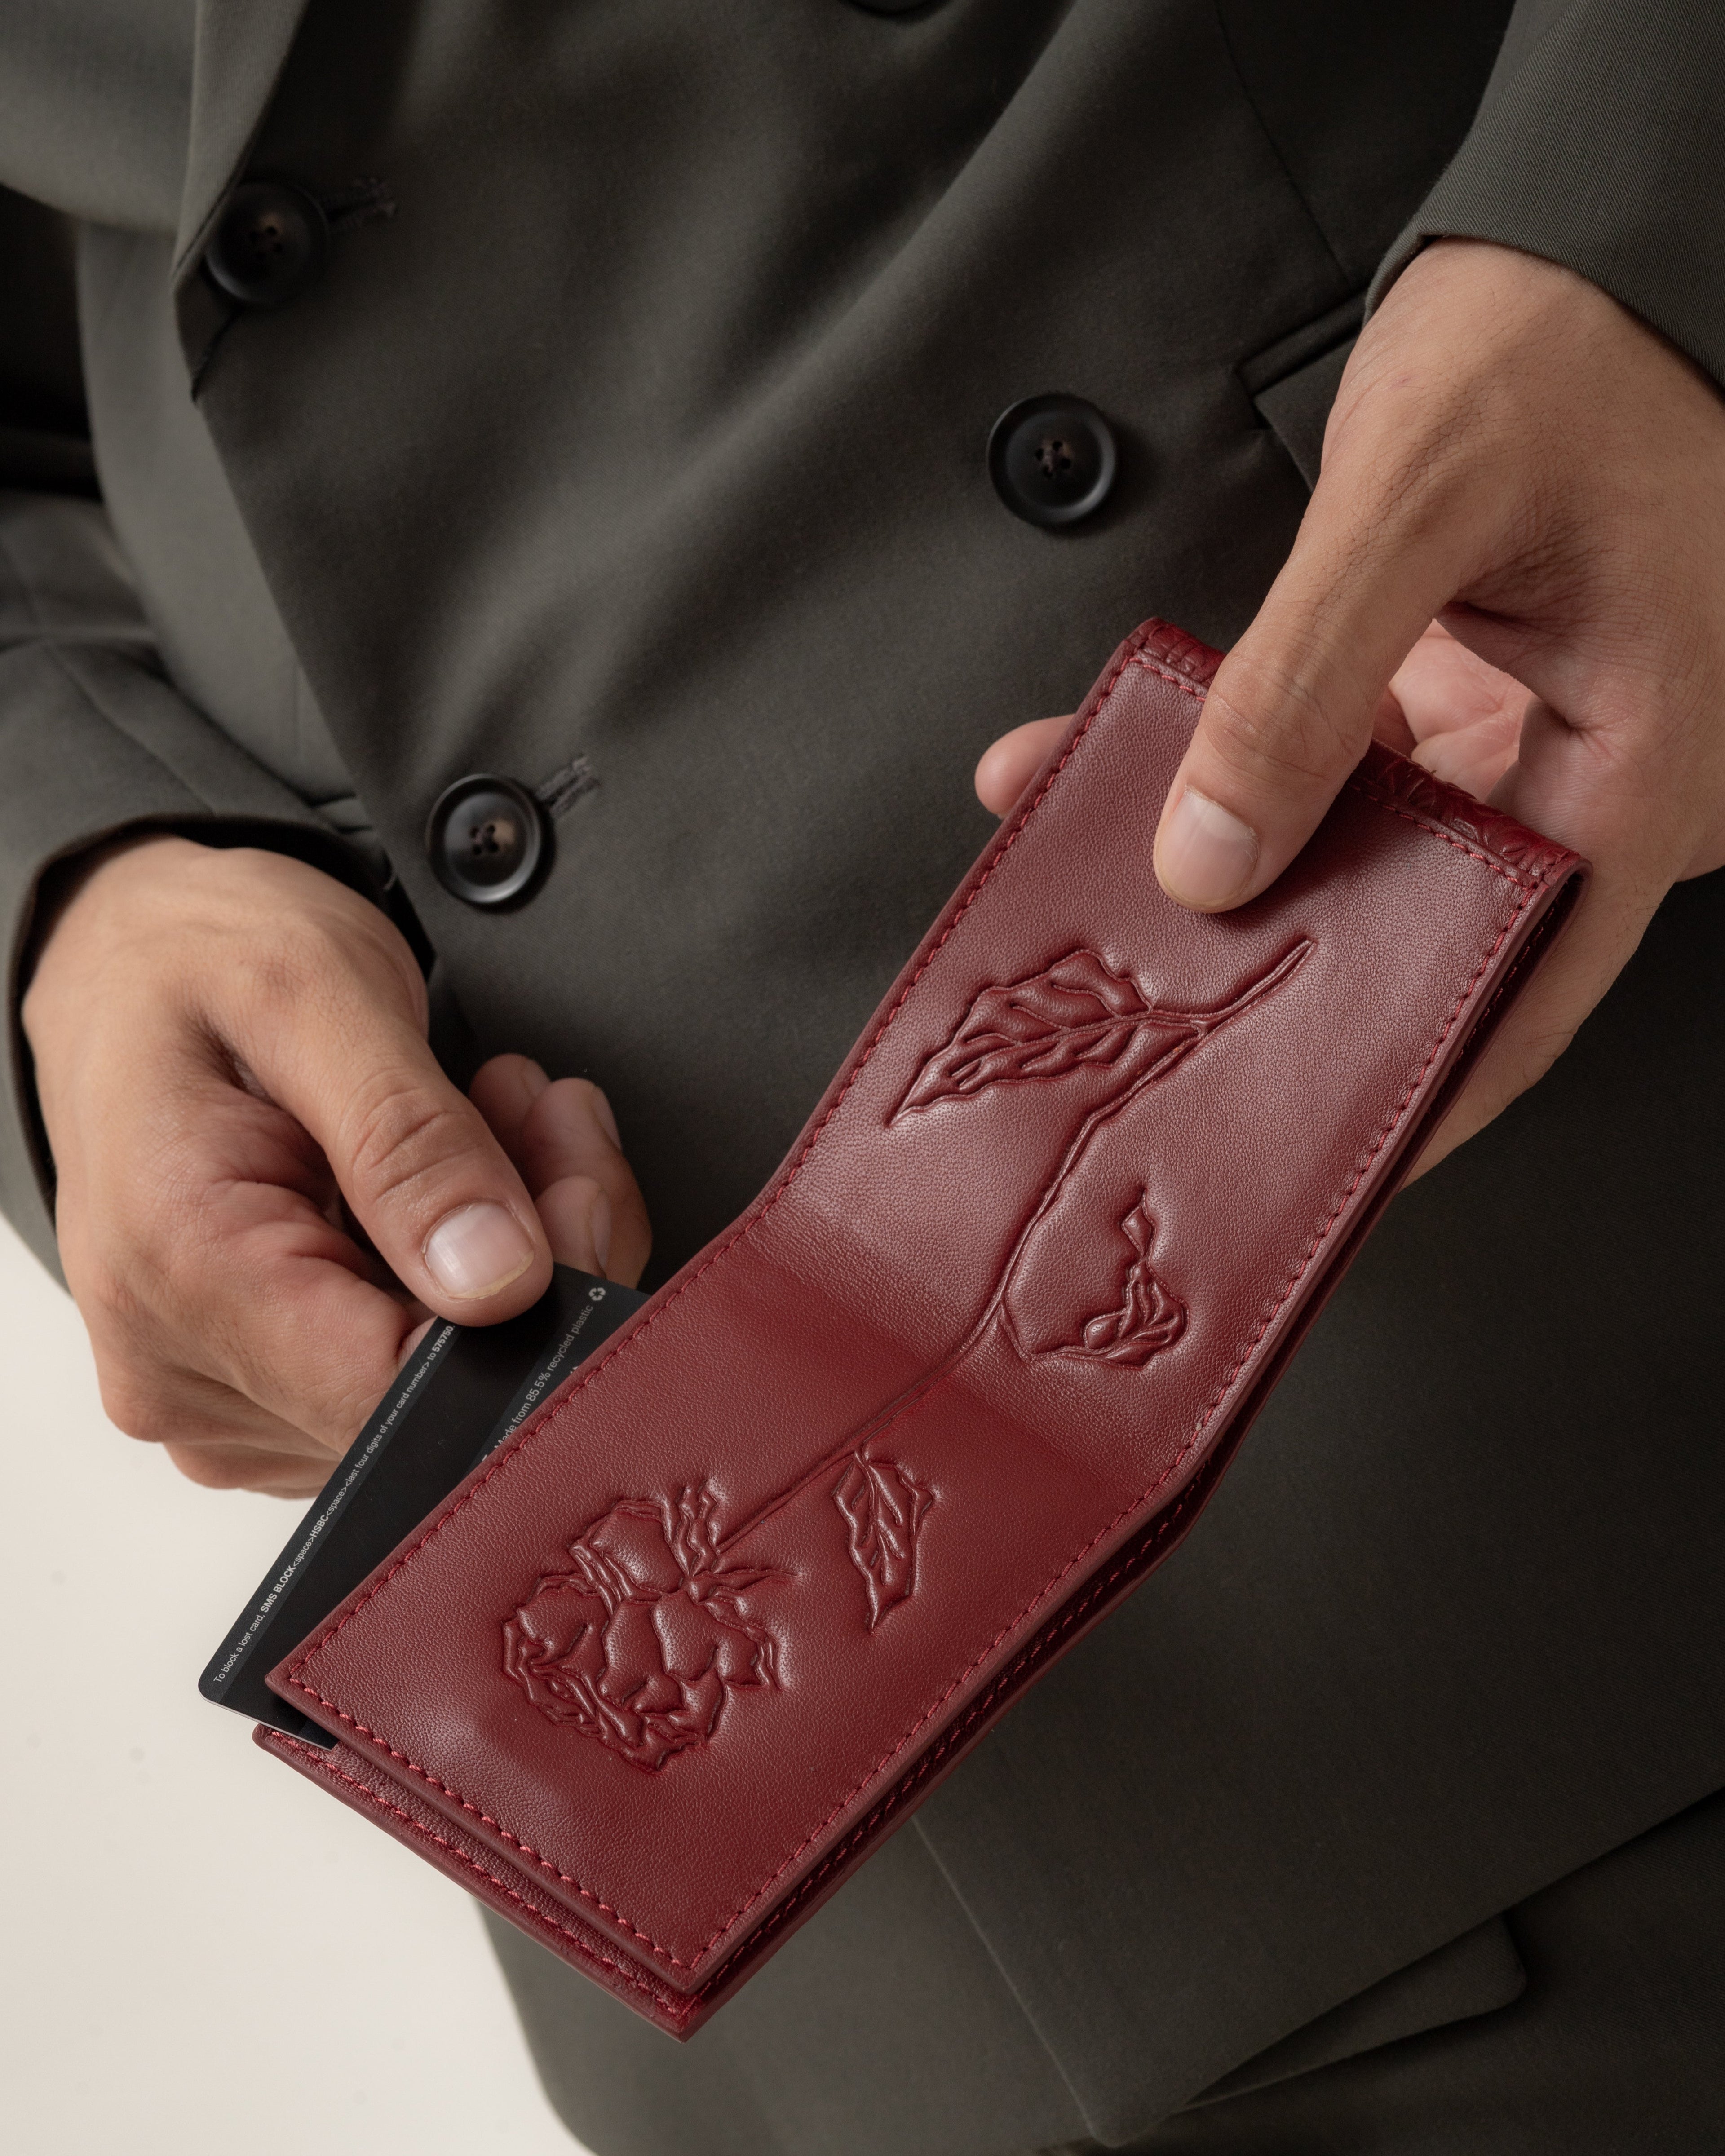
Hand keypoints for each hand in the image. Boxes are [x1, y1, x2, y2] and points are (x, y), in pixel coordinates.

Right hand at [22, 837, 649, 1495]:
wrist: (126, 956)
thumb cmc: (194, 958)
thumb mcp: (314, 995)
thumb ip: (409, 1140)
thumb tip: (498, 1278)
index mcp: (176, 1266)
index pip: (392, 1389)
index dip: (527, 1310)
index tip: (569, 1189)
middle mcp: (182, 1363)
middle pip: (436, 1391)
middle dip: (539, 1258)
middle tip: (546, 1121)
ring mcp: (221, 1387)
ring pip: (447, 1380)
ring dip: (519, 1254)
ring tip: (502, 1120)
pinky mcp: (265, 1382)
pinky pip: (414, 1363)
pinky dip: (474, 1273)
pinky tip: (465, 1174)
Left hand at [978, 241, 1724, 1170]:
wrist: (1593, 245)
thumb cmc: (1565, 343)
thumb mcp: (1421, 500)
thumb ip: (1306, 681)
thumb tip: (1211, 851)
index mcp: (1649, 769)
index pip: (1524, 984)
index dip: (1414, 1085)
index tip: (1306, 1150)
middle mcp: (1604, 771)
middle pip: (1433, 922)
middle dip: (1287, 959)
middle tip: (1167, 1021)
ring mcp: (1543, 733)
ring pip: (1380, 841)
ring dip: (1240, 843)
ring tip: (1105, 874)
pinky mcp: (1483, 688)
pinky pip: (1362, 759)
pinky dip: (1254, 758)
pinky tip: (1139, 761)